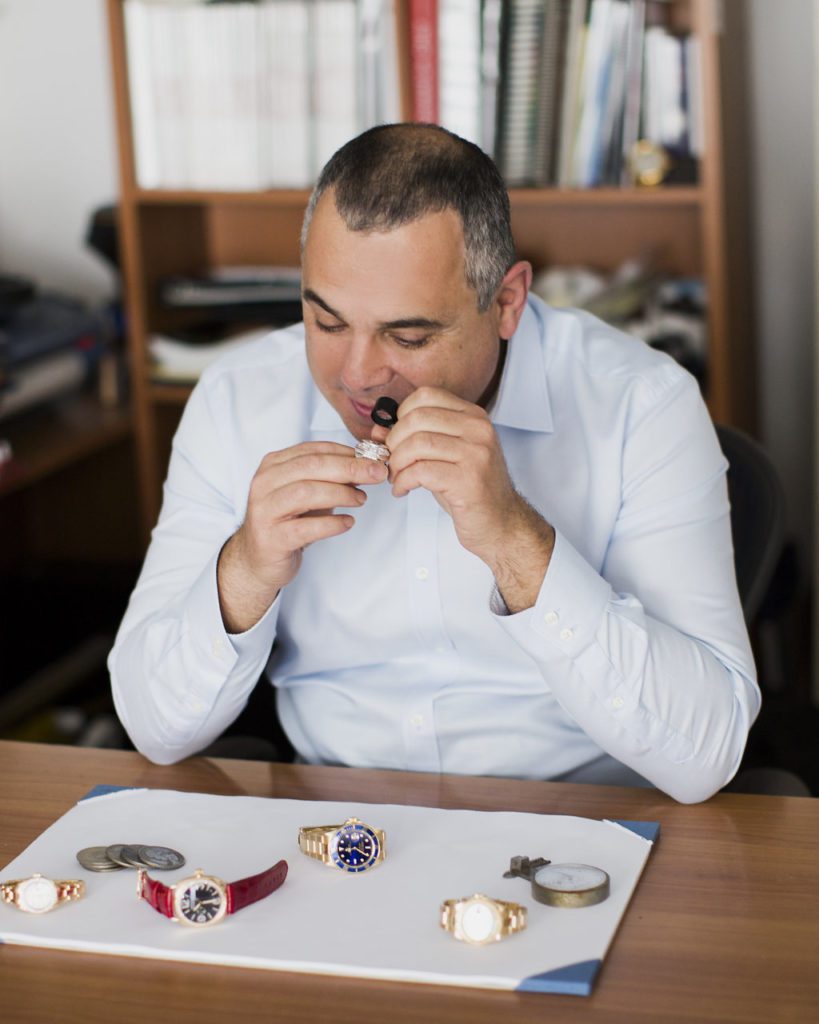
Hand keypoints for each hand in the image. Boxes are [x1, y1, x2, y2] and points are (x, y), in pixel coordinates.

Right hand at [217, 441, 386, 631]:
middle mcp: (265, 483)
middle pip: (312, 466)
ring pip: (307, 492)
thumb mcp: (307, 493)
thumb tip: (367, 465)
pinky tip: (347, 522)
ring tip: (361, 499)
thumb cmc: (287, 521)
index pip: (313, 450)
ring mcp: (265, 511)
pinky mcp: (271, 538)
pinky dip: (332, 523)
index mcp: (273, 465)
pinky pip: (306, 527)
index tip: (373, 458)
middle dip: (350, 468)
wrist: (259, 559)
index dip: (346, 452)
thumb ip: (330, 477)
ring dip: (341, 493)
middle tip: (376, 474)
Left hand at [373, 387, 554, 610]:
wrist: (501, 523)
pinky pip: (421, 471)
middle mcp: (479, 430)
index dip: (402, 415)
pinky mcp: (469, 481)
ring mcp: (476, 454)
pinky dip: (403, 481)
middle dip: (394, 441)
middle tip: (392, 462)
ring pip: (417, 444)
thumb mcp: (443, 457)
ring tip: (396, 477)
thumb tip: (377, 430)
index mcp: (474, 416)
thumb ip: (414, 439)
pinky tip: (403, 490)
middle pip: (417, 418)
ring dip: (396, 463)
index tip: (397, 437)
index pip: (427, 395)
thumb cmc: (469, 489)